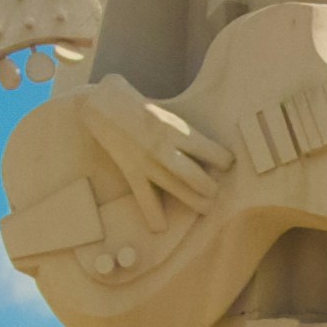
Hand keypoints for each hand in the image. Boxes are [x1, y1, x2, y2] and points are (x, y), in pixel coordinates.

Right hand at [71, 77, 223, 238]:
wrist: (99, 103)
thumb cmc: (132, 99)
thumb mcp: (162, 108)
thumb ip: (179, 125)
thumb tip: (196, 132)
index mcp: (176, 128)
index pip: (211, 152)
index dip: (223, 161)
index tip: (227, 164)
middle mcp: (164, 148)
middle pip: (197, 177)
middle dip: (211, 188)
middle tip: (216, 191)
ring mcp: (147, 163)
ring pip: (178, 190)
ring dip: (195, 202)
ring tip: (206, 208)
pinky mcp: (131, 172)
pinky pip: (145, 198)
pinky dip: (153, 215)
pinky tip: (160, 227)